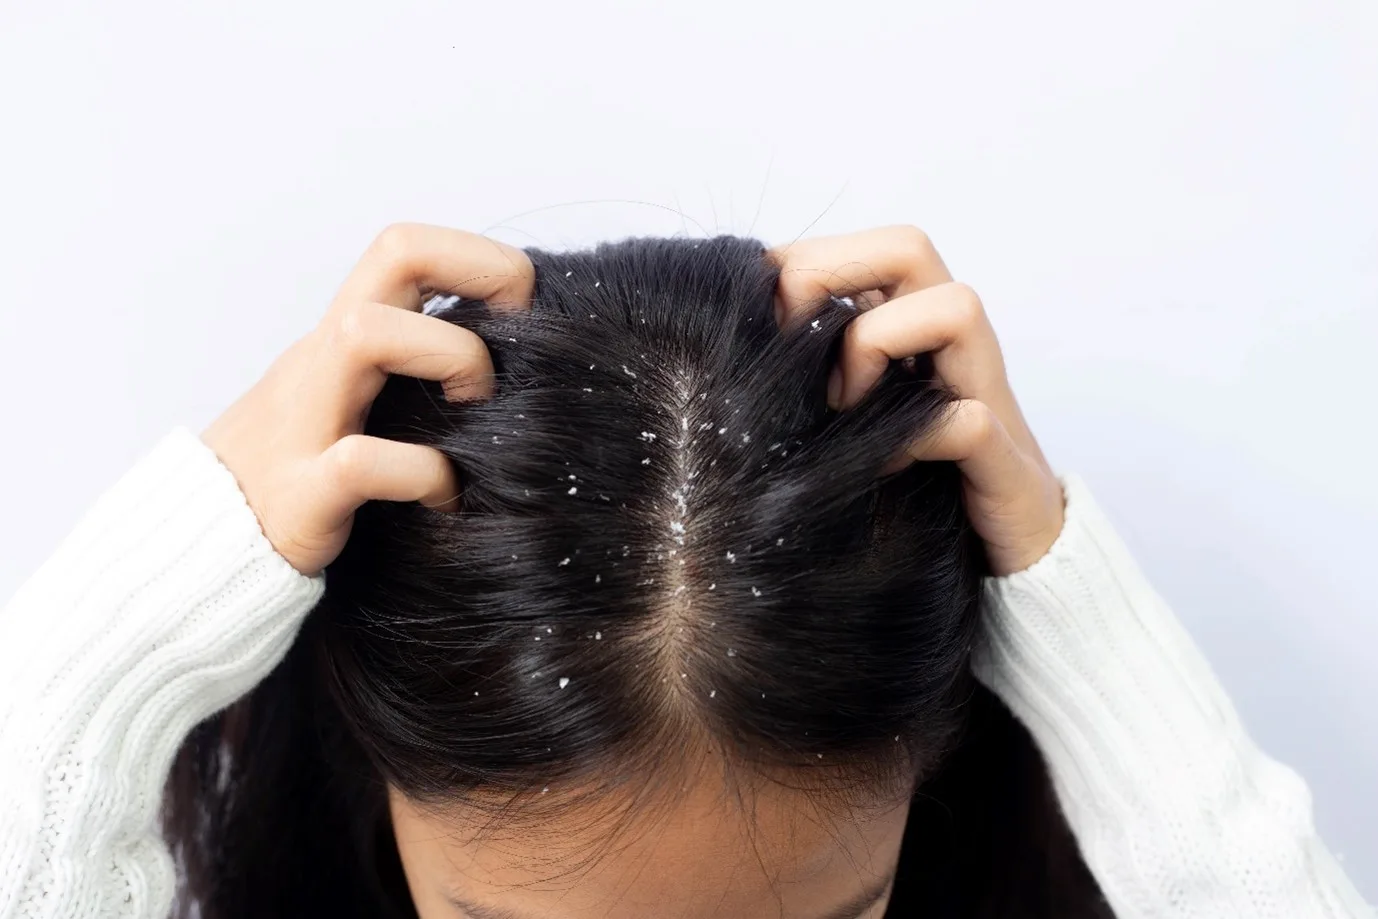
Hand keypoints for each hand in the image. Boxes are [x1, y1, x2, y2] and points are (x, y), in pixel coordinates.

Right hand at [201, 223, 533, 575]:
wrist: (202, 550)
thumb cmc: (304, 475)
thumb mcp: (354, 407)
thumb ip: (409, 376)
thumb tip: (509, 362)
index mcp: (341, 339)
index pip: (405, 247)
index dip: (477, 257)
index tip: (520, 310)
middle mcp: (321, 362)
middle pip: (394, 253)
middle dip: (478, 274)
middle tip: (507, 345)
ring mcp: (305, 422)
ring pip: (365, 333)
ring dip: (449, 357)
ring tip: (475, 411)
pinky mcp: (301, 495)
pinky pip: (361, 462)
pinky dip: (424, 474)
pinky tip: (444, 498)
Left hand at [769, 225, 1063, 575]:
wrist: (1005, 559)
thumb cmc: (912, 480)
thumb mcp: (852, 416)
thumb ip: (814, 374)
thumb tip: (735, 343)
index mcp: (914, 327)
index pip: (865, 250)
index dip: (801, 261)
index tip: (750, 307)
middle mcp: (954, 347)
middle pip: (909, 249)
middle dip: (832, 275)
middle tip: (788, 339)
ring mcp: (985, 397)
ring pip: (957, 307)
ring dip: (878, 344)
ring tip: (841, 405)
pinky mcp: (1004, 463)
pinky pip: (970, 421)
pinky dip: (918, 437)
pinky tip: (883, 466)